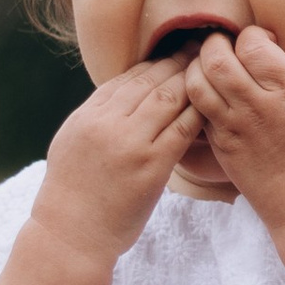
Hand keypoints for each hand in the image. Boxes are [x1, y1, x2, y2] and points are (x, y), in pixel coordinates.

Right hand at [30, 57, 201, 266]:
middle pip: (151, 79)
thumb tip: (117, 98)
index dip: (154, 62)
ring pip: (169, 97)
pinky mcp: (152, 165)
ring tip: (212, 70)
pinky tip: (214, 105)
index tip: (174, 53)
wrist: (71, 235)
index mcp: (88, 115)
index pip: (127, 77)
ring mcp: (130, 142)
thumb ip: (95, 118)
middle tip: (201, 48)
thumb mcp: (71, 144)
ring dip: (193, 80)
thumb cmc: (71, 196)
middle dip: (178, 61)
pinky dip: (199, 113)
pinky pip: (183, 129)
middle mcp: (107, 122)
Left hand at [182, 28, 284, 225]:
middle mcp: (256, 105)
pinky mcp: (221, 145)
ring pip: (196, 82)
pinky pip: (196, 110)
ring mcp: (234, 126)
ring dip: (199, 67)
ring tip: (211, 67)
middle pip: (216, 57)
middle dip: (217, 43)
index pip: (251, 44)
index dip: (252, 36)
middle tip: (227, 48)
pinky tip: (210, 94)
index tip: (261, 44)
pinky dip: (196, 95)